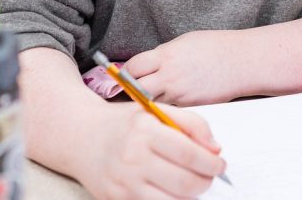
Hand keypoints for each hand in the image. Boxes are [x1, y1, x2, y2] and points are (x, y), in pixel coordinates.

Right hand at [77, 101, 224, 199]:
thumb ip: (191, 123)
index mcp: (144, 131)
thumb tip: (215, 148)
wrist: (81, 137)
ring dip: (191, 196)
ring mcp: (124, 183)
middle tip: (210, 176)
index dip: (211, 163)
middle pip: (184, 182)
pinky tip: (172, 192)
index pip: (189, 154)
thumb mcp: (156, 110)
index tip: (219, 164)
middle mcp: (132, 158)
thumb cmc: (124, 124)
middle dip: (205, 182)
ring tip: (192, 184)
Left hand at [125, 29, 248, 105]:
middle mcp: (170, 76)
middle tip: (132, 89)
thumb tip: (150, 64)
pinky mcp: (191, 106)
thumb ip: (164, 55)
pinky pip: (171, 108)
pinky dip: (168, 106)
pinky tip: (174, 99)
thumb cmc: (217, 47)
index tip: (124, 74)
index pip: (133, 67)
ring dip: (150, 100)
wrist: (242, 62)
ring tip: (153, 94)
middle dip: (132, 90)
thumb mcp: (185, 42)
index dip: (125, 72)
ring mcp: (180, 94)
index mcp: (167, 56)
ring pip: (153, 102)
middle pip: (137, 90)